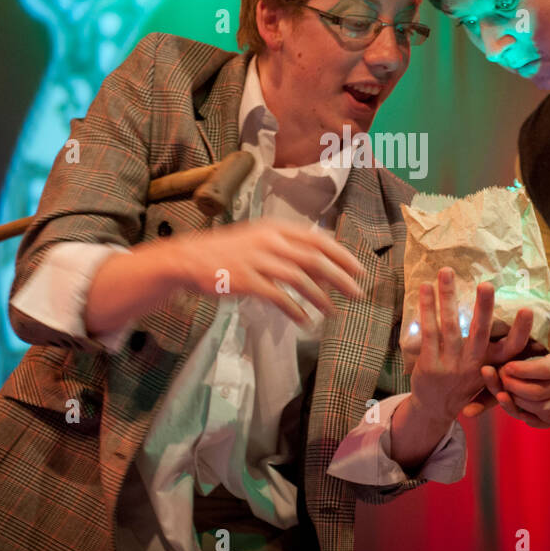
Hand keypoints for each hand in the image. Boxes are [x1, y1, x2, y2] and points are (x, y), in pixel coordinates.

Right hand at [156, 218, 364, 323]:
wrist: (190, 259)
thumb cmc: (228, 251)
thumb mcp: (260, 239)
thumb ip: (289, 249)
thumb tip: (322, 266)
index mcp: (276, 228)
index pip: (319, 240)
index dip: (342, 255)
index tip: (359, 270)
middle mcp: (270, 241)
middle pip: (316, 259)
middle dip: (341, 278)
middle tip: (357, 294)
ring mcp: (258, 260)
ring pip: (301, 279)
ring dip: (321, 297)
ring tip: (333, 312)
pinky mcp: (247, 281)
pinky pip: (279, 297)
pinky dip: (295, 310)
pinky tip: (304, 321)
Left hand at [403, 268, 534, 427]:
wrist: (435, 408)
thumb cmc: (465, 382)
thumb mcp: (487, 371)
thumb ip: (498, 351)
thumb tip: (524, 318)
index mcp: (491, 364)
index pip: (512, 348)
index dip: (521, 330)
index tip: (527, 309)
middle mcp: (473, 365)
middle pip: (480, 333)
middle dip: (483, 308)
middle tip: (486, 284)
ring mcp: (450, 365)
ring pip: (450, 326)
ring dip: (447, 296)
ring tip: (446, 271)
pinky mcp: (430, 364)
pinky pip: (428, 331)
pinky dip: (427, 308)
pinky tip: (425, 288)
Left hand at [487, 296, 549, 426]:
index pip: (547, 370)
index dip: (523, 371)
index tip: (505, 364)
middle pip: (540, 394)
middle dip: (514, 387)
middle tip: (495, 375)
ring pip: (543, 410)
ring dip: (518, 403)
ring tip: (500, 388)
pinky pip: (549, 419)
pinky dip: (529, 416)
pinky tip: (515, 404)